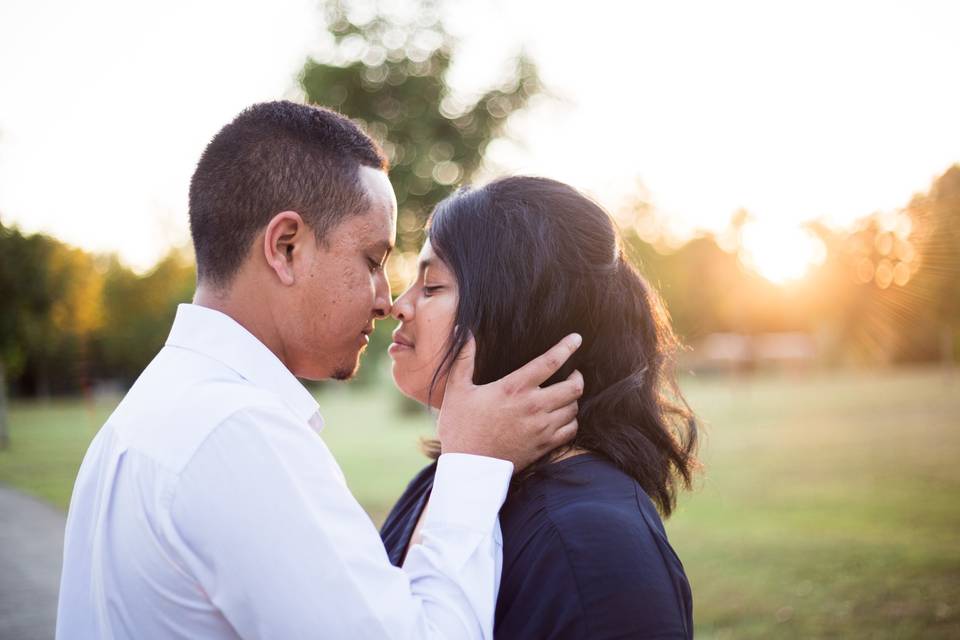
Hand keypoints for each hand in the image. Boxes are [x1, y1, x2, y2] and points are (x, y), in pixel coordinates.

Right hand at [437, 333, 583, 470]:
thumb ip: (463, 359)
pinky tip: (563, 417)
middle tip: (573, 372)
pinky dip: (571, 421)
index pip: (550, 361)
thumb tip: (464, 332)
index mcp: (514, 388)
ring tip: (566, 394)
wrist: (469, 469)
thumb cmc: (461, 428)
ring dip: (573, 399)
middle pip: (573, 387)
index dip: (567, 347)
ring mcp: (542, 428)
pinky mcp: (544, 446)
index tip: (576, 339)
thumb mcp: (456, 390)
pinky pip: (571, 430)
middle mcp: (533, 406)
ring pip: (574, 408)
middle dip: (578, 376)